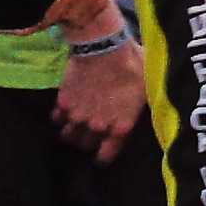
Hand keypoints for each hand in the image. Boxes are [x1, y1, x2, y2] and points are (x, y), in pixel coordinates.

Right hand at [56, 28, 146, 157]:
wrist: (104, 47)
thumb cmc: (133, 65)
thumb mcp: (147, 87)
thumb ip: (140, 104)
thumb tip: (148, 105)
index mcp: (120, 126)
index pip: (107, 154)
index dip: (103, 157)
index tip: (101, 157)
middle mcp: (97, 127)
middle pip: (86, 146)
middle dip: (88, 143)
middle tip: (89, 137)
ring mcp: (78, 116)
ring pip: (68, 136)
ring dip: (71, 133)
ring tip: (74, 128)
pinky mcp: (63, 103)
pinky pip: (57, 119)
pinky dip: (59, 117)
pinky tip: (63, 113)